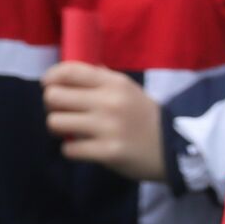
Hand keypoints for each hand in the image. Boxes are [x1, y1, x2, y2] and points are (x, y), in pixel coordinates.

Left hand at [41, 63, 166, 180]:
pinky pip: (69, 150)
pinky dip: (72, 151)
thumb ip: (101, 78)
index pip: (68, 71)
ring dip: (59, 129)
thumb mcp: (129, 91)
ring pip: (55, 123)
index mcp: (114, 83)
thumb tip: (69, 71)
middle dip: (52, 106)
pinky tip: (85, 149)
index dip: (51, 78)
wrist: (174, 148)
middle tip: (64, 113)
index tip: (50, 86)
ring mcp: (108, 128)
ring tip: (73, 132)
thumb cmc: (145, 117)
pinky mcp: (108, 152)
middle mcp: (109, 102)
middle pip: (53, 96)